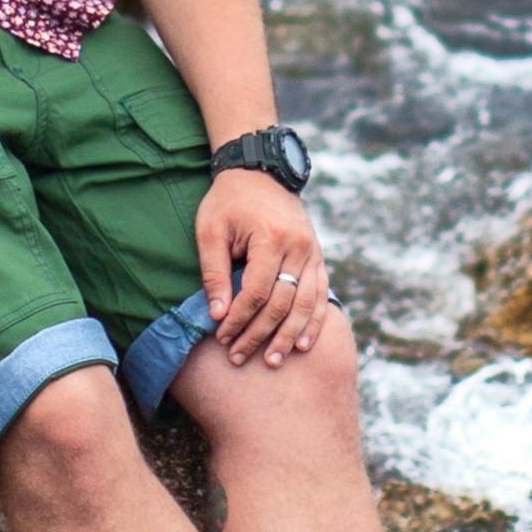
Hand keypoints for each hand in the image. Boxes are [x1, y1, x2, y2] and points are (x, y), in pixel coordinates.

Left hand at [195, 169, 326, 363]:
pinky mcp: (317, 256)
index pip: (258, 292)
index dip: (239, 319)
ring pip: (307, 303)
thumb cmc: (228, 202)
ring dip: (289, 335)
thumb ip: (214, 273)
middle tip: (240, 357)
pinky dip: (314, 320)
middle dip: (260, 334)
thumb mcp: (210, 232)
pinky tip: (303, 343)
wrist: (260, 172)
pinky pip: (321, 293)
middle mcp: (299, 247)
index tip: (222, 337)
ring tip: (273, 359)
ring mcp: (313, 252)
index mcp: (272, 239)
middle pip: (283, 303)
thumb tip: (218, 315)